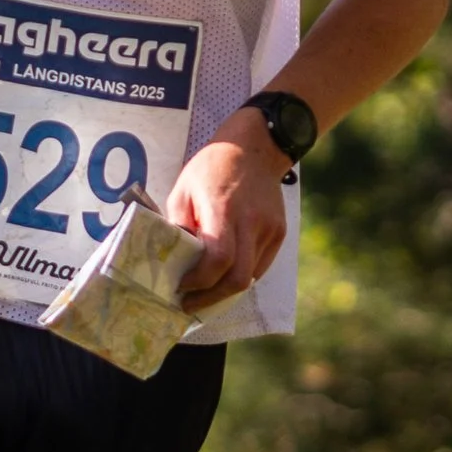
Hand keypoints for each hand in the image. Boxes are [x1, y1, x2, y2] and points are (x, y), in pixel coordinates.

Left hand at [166, 112, 290, 314]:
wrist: (255, 147)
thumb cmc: (212, 167)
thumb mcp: (183, 190)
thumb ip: (178, 226)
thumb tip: (173, 260)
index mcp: (225, 210)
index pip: (218, 261)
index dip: (199, 282)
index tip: (181, 288)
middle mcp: (252, 223)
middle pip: (239, 280)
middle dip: (212, 299)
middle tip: (191, 304)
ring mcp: (269, 230)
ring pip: (250, 277)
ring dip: (225, 290)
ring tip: (204, 292)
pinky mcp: (279, 233)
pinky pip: (260, 266)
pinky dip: (241, 275)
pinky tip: (224, 274)